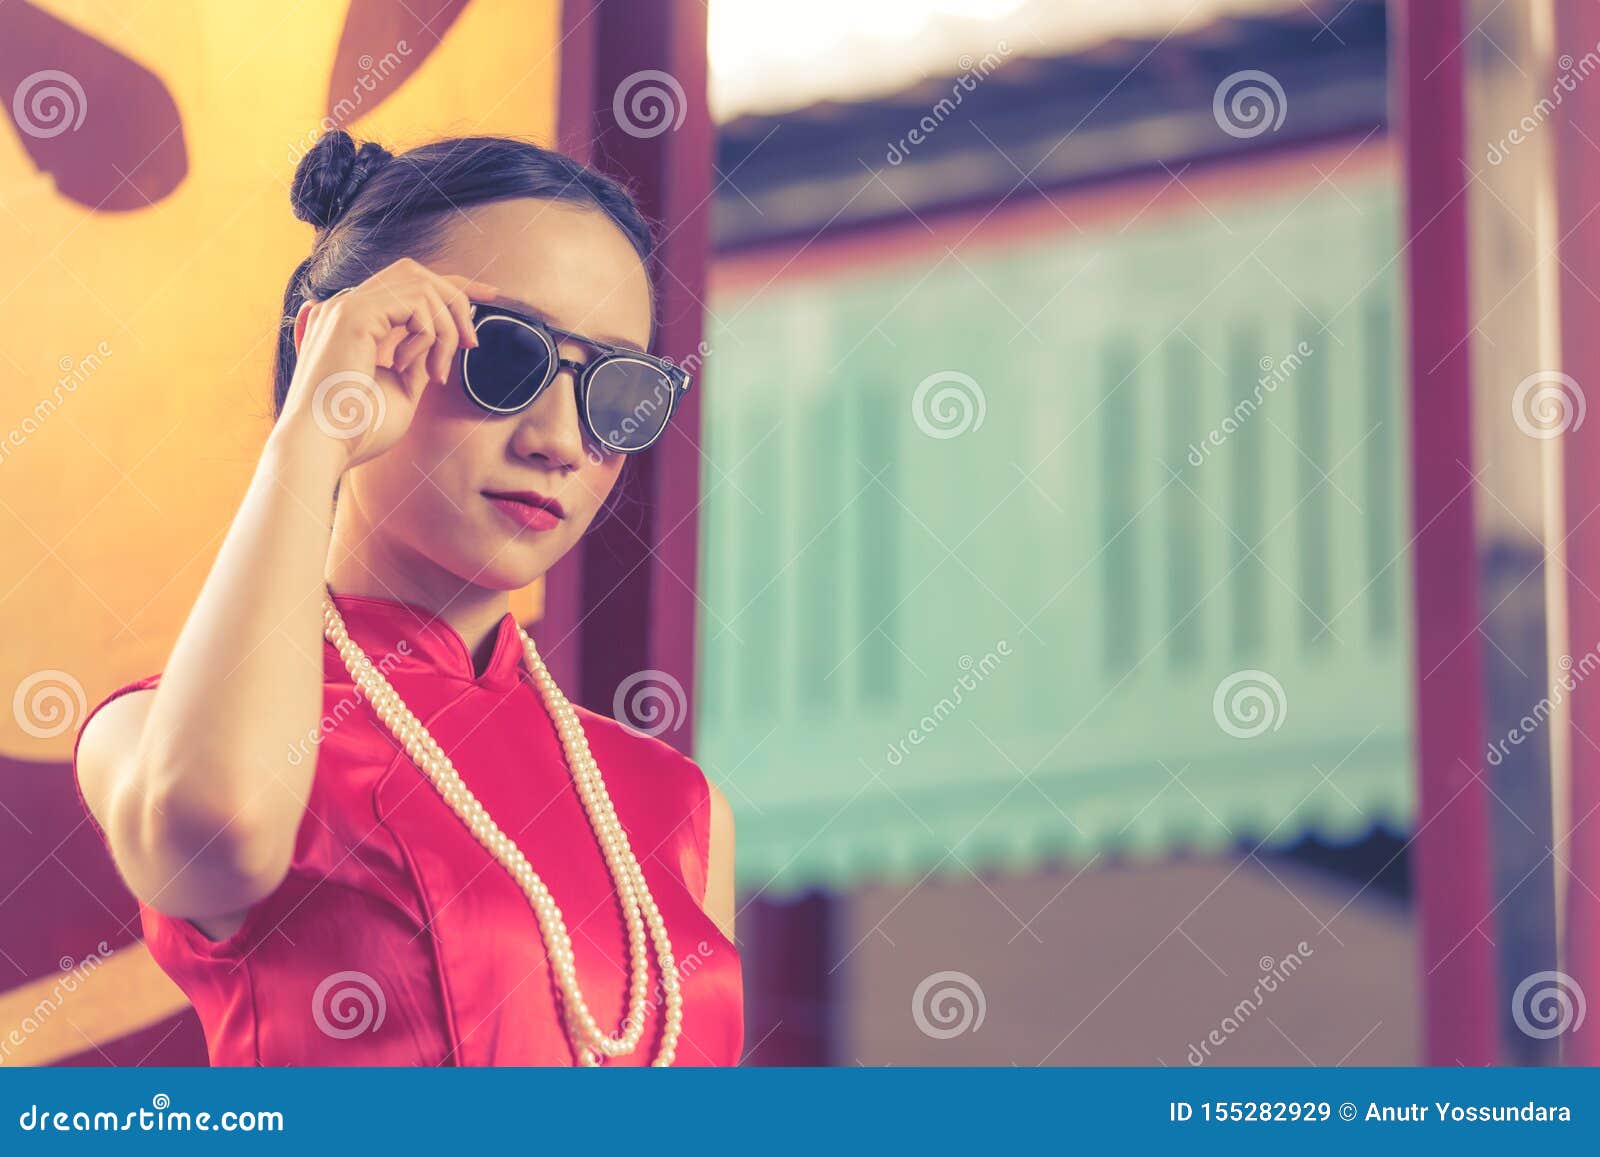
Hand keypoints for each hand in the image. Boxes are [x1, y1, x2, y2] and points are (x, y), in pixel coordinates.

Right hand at [277, 258, 497, 470]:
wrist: (323, 446)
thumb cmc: (358, 429)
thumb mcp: (401, 388)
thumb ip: (419, 359)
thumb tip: (444, 339)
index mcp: (354, 321)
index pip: (407, 284)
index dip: (452, 284)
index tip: (489, 294)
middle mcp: (347, 306)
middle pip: (418, 274)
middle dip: (457, 300)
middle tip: (471, 343)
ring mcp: (346, 306)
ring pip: (422, 286)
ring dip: (445, 329)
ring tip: (438, 372)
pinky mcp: (352, 314)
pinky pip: (415, 303)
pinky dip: (428, 336)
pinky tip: (408, 366)